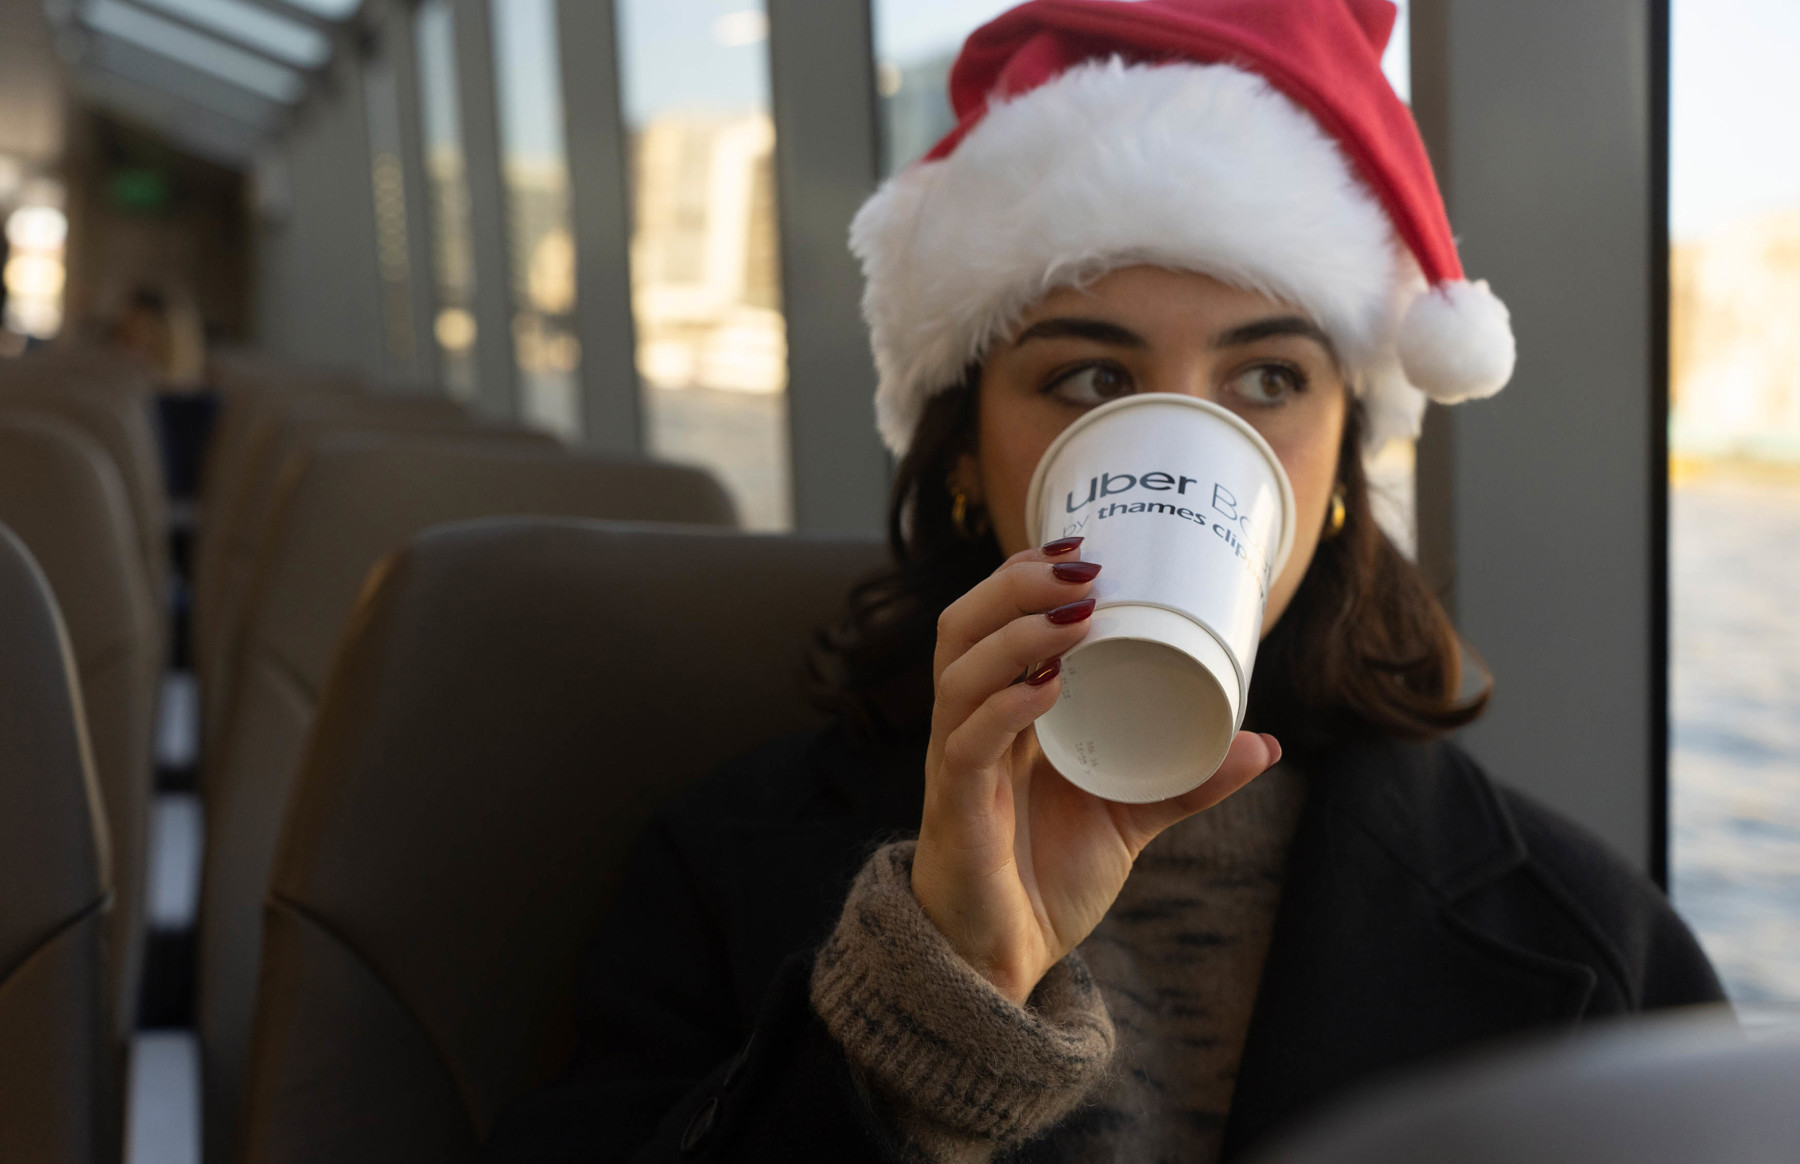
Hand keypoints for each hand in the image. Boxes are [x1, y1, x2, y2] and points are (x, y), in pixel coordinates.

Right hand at [911, 539, 1281, 1004]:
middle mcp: (967, 728)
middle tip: (1080, 565)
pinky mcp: (957, 807)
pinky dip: (1006, 704)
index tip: (1083, 547)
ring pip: (958, 671)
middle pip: (960, 628)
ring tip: (1076, 612)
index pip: (988, 624)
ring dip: (1015, 632)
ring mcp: (955, 764)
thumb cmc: (1047, 881)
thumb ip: (1187, 780)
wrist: (1005, 962)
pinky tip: (1050, 684)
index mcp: (998, 716)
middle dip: (1012, 584)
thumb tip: (1265, 743)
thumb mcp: (1130, 817)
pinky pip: (970, 741)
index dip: (1021, 577)